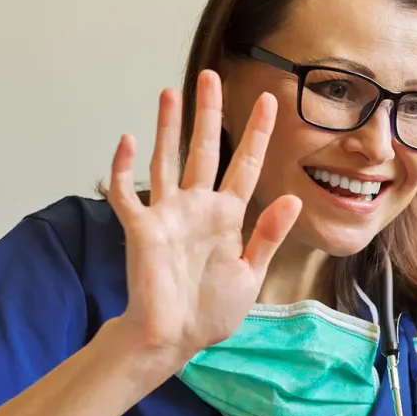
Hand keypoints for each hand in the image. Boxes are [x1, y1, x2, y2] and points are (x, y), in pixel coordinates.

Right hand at [107, 69, 301, 371]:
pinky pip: (127, 193)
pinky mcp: (141, 229)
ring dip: (167, 128)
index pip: (245, 165)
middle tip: (211, 77)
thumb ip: (268, 235)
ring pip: (166, 160)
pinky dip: (124, 168)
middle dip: (208, 114)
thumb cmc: (210, 311)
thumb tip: (292, 199)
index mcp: (227, 217)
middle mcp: (197, 208)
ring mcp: (168, 215)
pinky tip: (127, 139)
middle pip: (203, 150)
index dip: (257, 134)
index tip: (271, 102)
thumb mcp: (251, 274)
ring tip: (171, 92)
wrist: (175, 338)